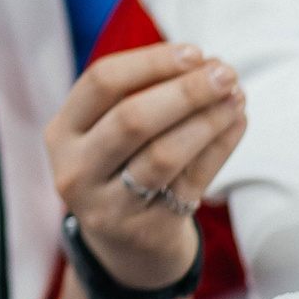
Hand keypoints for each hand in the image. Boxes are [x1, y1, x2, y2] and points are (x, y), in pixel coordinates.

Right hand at [45, 41, 245, 289]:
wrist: (122, 247)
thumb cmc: (119, 169)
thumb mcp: (104, 134)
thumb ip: (138, 97)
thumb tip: (206, 63)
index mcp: (61, 132)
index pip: (101, 82)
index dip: (151, 62)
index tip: (194, 52)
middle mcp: (75, 169)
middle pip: (132, 118)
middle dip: (185, 90)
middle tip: (226, 72)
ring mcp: (108, 205)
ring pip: (165, 153)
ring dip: (208, 119)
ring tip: (238, 95)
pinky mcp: (147, 229)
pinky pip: (193, 181)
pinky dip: (221, 146)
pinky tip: (238, 122)